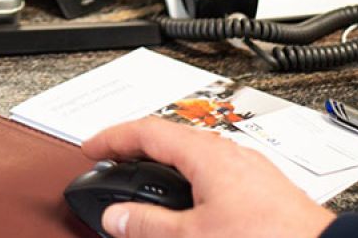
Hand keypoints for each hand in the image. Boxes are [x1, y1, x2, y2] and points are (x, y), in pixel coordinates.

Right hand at [82, 116, 334, 237]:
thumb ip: (149, 226)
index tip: (92, 148)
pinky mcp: (266, 192)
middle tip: (114, 168)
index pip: (147, 130)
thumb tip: (116, 217)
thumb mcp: (194, 237)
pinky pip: (216, 176)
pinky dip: (190, 185)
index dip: (113, 138)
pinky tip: (193, 212)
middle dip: (137, 153)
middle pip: (171, 140)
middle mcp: (231, 153)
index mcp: (208, 155)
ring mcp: (251, 171)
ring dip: (165, 171)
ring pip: (195, 159)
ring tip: (148, 193)